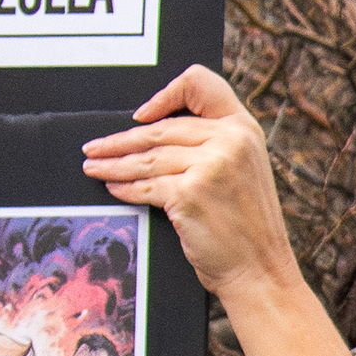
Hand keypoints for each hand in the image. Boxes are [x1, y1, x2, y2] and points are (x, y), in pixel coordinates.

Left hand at [84, 68, 350, 355]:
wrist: (261, 272)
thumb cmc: (248, 229)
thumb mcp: (243, 173)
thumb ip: (215, 146)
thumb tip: (156, 132)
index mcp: (245, 130)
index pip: (202, 84)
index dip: (167, 92)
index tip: (143, 113)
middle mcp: (231, 141)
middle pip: (159, 128)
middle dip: (119, 141)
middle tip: (95, 148)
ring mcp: (211, 165)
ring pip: (147, 158)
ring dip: (114, 164)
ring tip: (94, 167)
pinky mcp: (190, 192)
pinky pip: (145, 186)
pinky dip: (125, 188)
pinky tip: (114, 188)